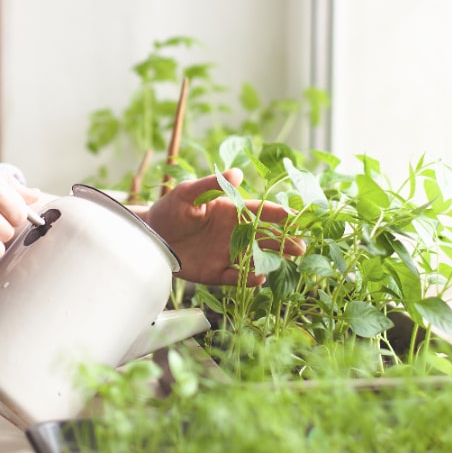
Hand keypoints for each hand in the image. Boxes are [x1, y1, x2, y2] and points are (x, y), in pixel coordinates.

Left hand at [143, 169, 303, 286]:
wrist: (149, 236)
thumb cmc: (169, 209)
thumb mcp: (187, 192)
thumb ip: (211, 183)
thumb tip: (239, 174)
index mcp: (229, 211)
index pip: (258, 212)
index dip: (276, 214)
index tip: (293, 216)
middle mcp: (232, 233)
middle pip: (263, 236)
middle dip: (284, 240)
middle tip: (302, 246)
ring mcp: (225, 253)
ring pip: (255, 257)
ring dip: (273, 259)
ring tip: (291, 260)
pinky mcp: (215, 272)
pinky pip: (235, 277)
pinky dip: (248, 278)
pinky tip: (260, 278)